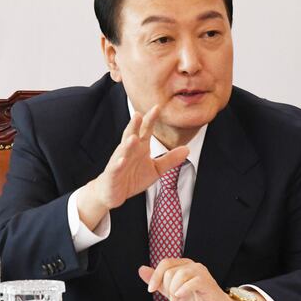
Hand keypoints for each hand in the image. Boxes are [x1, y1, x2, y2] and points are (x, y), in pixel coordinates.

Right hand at [77, 105, 188, 229]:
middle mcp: (128, 151)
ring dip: (127, 144)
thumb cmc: (133, 177)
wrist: (113, 192)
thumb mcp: (156, 169)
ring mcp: (119, 161)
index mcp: (140, 147)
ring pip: (123, 150)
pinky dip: (118, 164)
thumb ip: (170, 159)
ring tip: (133, 137)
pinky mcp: (113, 173)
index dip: (150, 119)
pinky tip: (122, 160)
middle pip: (131, 135)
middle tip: (138, 114)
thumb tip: (187, 149)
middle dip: (134, 126)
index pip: (145, 130)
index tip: (158, 107)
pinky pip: (115, 168)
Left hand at [138, 258, 244, 300]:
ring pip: (179, 274)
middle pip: (170, 271)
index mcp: (184, 266)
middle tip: (174, 299)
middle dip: (167, 288)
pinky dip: (183, 291)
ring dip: (174, 291)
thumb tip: (142, 270)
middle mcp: (192, 266)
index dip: (155, 276)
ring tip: (179, 299)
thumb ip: (159, 282)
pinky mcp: (207, 283)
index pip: (165, 263)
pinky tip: (182, 296)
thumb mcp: (173, 293)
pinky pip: (192, 281)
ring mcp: (201, 273)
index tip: (151, 289)